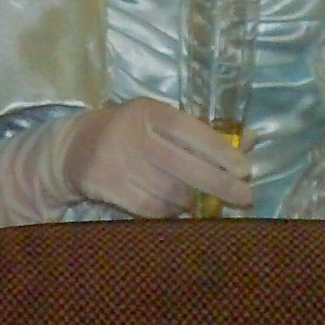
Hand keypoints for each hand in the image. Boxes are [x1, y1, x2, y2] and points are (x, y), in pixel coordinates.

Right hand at [58, 99, 249, 217]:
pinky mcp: (104, 185)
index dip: (219, 151)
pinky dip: (170, 213)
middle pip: (182, 166)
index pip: (189, 131)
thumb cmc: (130, 134)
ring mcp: (115, 161)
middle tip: (244, 198)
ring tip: (208, 205)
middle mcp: (130, 134)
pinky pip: (148, 207)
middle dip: (218, 185)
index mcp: (148, 112)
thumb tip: (251, 141)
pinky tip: (181, 212)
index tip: (245, 169)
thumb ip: (203, 133)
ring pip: (167, 191)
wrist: (73, 148)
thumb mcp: (162, 123)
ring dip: (194, 202)